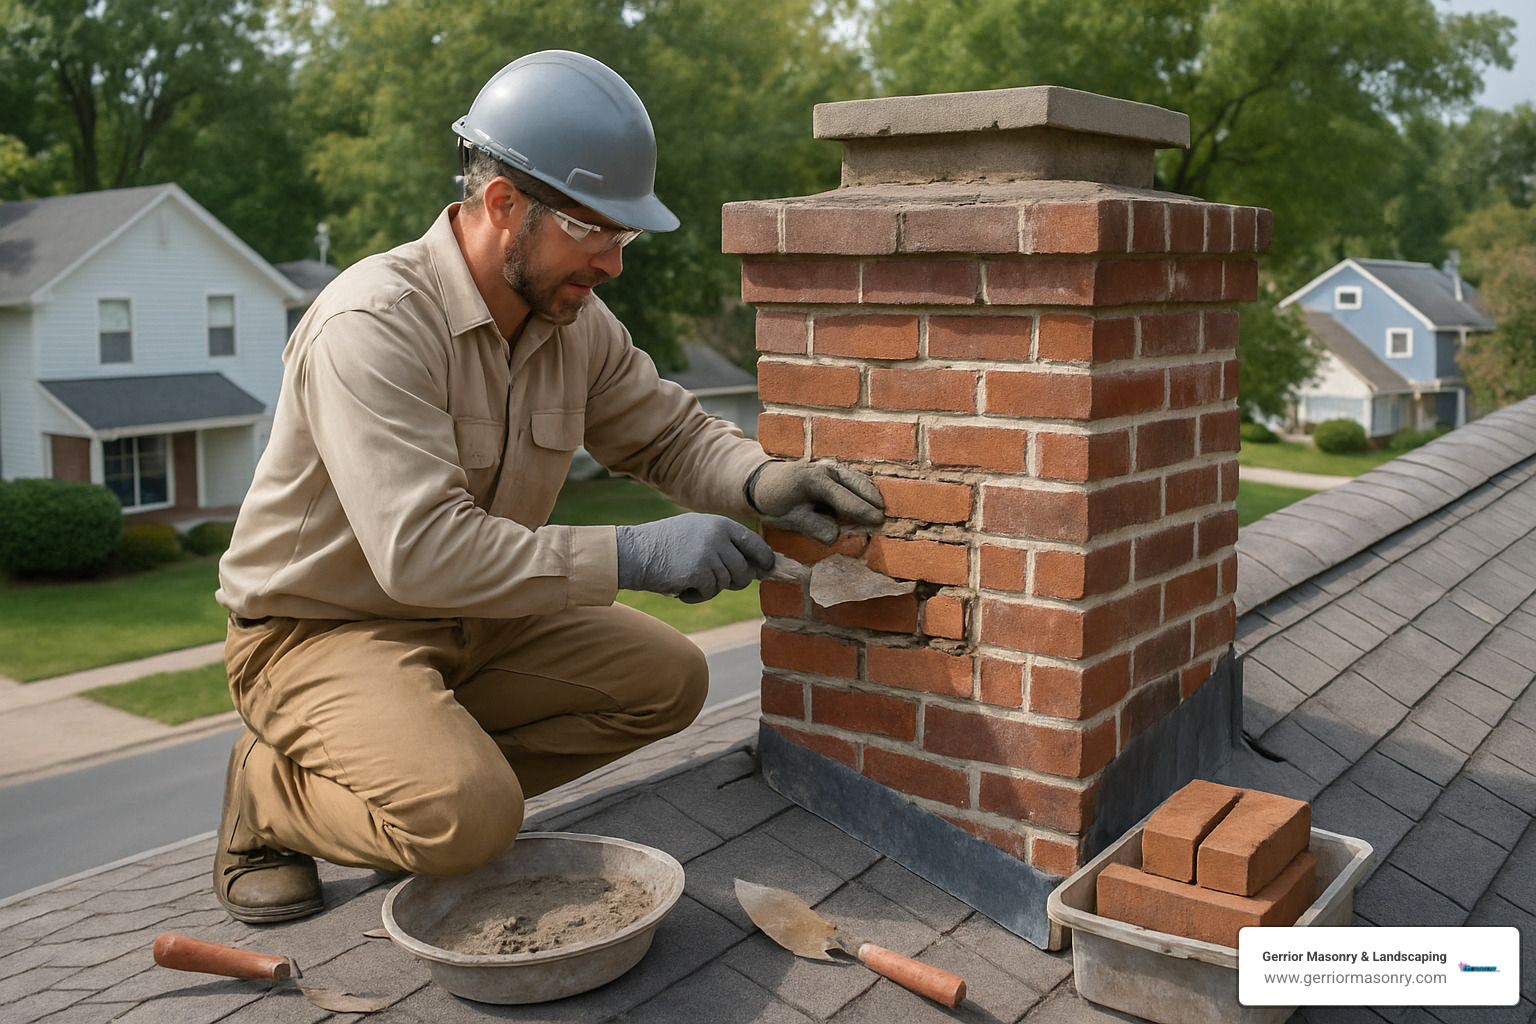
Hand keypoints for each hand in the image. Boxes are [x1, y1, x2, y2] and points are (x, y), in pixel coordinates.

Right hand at [616, 513, 774, 602]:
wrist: (635, 552)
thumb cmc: (665, 545)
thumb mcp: (697, 532)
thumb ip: (724, 544)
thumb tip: (756, 568)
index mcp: (720, 524)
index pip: (753, 543)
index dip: (764, 558)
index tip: (767, 568)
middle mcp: (718, 536)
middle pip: (744, 570)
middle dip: (736, 582)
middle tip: (717, 583)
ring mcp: (709, 554)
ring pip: (727, 583)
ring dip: (711, 588)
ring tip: (690, 581)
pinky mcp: (699, 572)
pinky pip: (710, 592)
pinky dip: (698, 596)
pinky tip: (682, 590)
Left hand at [748, 461, 885, 543]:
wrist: (762, 482)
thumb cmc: (775, 500)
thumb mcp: (789, 518)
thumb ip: (812, 526)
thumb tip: (836, 536)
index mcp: (813, 480)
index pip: (842, 496)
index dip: (861, 509)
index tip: (877, 520)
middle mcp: (825, 471)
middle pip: (855, 485)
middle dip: (872, 501)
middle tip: (885, 518)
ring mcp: (830, 470)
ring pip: (857, 479)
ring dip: (871, 493)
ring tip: (882, 509)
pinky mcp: (833, 473)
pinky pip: (853, 480)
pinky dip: (865, 489)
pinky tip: (873, 500)